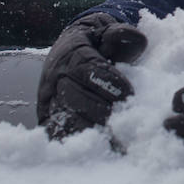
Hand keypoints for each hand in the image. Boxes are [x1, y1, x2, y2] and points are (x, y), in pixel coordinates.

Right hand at [37, 13, 146, 139]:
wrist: (73, 47)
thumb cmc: (98, 43)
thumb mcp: (108, 32)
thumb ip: (121, 35)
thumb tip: (136, 37)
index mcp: (71, 53)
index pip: (86, 68)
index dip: (107, 82)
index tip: (129, 94)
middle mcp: (55, 77)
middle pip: (73, 96)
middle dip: (100, 110)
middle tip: (124, 123)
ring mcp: (49, 100)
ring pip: (62, 118)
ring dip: (88, 131)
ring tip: (115, 144)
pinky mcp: (48, 118)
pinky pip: (56, 134)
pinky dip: (74, 144)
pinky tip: (97, 152)